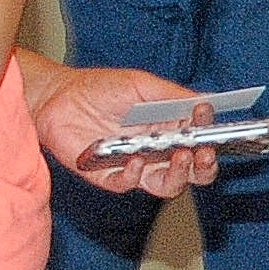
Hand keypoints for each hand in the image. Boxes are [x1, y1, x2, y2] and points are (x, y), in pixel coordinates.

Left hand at [28, 65, 222, 198]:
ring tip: (180, 156)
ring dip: (179, 175)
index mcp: (170, 130)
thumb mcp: (142, 84)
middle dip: (204, 166)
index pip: (201, 142)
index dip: (210, 137)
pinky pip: (128, 184)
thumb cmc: (100, 87)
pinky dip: (134, 175)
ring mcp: (136, 166)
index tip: (207, 122)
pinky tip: (134, 160)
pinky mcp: (109, 176)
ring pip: (168, 185)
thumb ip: (173, 96)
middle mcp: (157, 152)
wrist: (58, 96)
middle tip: (203, 153)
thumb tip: (206, 102)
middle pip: (193, 172)